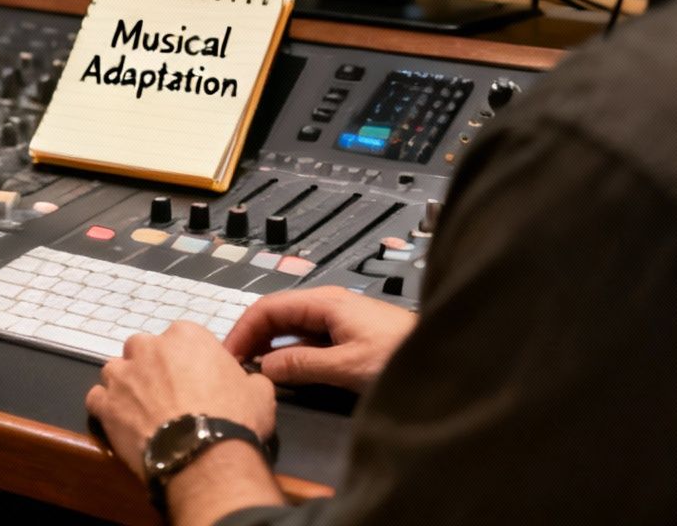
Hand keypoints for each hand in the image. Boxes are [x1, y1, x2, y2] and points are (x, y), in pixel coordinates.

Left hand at [86, 322, 276, 481]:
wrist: (205, 455)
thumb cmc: (235, 418)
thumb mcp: (259, 392)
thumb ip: (248, 378)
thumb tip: (249, 381)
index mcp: (186, 336)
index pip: (182, 337)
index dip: (187, 360)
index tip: (195, 379)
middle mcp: (148, 347)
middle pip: (143, 349)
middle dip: (151, 367)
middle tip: (167, 394)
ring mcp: (122, 375)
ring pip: (115, 371)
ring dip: (125, 385)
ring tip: (141, 409)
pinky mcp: (105, 405)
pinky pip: (96, 398)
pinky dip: (106, 408)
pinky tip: (120, 423)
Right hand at [223, 286, 416, 392]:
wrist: (447, 359)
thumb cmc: (401, 358)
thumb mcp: (347, 367)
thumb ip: (302, 366)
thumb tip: (264, 368)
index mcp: (324, 303)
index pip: (266, 308)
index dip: (242, 331)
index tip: (228, 357)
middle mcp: (329, 305)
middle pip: (276, 316)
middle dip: (252, 339)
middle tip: (236, 367)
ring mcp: (339, 320)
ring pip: (292, 329)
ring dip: (271, 348)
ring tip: (256, 373)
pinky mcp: (349, 336)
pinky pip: (308, 340)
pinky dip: (291, 354)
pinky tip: (287, 373)